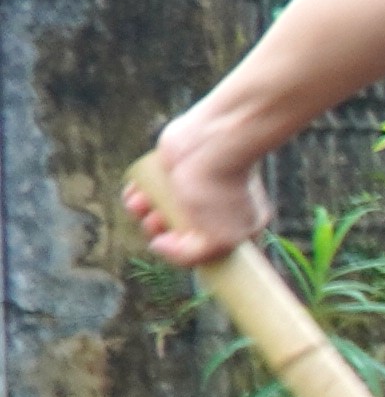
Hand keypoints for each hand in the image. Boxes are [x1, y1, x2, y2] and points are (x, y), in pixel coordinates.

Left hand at [122, 121, 268, 269]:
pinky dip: (137, 196)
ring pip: (160, 211)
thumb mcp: (216, 240)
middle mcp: (216, 211)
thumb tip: (159, 245)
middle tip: (155, 221)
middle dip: (158, 230)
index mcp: (236, 228)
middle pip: (178, 232)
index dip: (181, 251)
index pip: (205, 251)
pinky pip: (149, 191)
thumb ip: (189, 257)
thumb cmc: (223, 187)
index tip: (170, 242)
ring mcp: (194, 190)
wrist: (213, 139)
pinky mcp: (173, 172)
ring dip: (142, 213)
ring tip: (141, 205)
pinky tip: (136, 195)